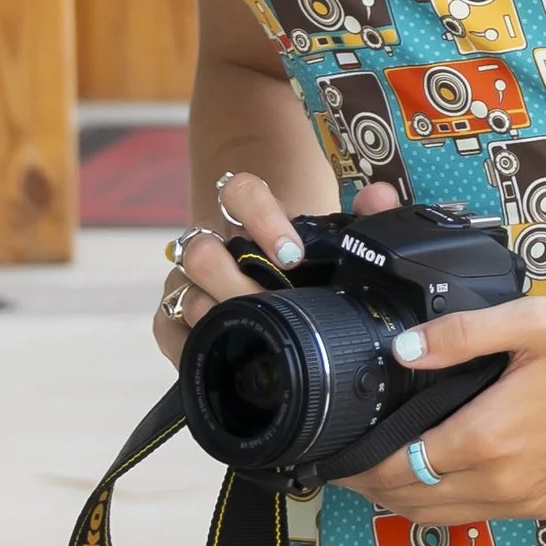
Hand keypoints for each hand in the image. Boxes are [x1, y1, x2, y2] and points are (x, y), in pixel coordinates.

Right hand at [150, 169, 399, 366]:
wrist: (266, 282)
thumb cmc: (303, 264)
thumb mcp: (333, 241)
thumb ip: (363, 217)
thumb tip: (381, 198)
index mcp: (246, 217)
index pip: (238, 193)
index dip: (261, 218)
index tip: (293, 253)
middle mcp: (211, 244)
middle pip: (202, 250)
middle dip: (238, 282)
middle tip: (273, 305)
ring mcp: (188, 280)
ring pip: (183, 288)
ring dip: (218, 312)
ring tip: (252, 331)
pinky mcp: (172, 317)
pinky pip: (165, 326)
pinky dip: (189, 342)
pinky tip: (219, 352)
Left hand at [352, 269, 545, 524]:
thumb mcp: (528, 321)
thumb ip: (458, 335)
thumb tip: (401, 349)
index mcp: (490, 439)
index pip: (400, 469)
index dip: (360, 465)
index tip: (338, 451)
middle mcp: (507, 483)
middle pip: (415, 504)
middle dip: (375, 487)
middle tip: (353, 460)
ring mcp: (534, 499)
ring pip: (448, 518)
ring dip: (411, 501)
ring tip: (389, 467)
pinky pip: (486, 515)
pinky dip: (453, 504)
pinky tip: (449, 472)